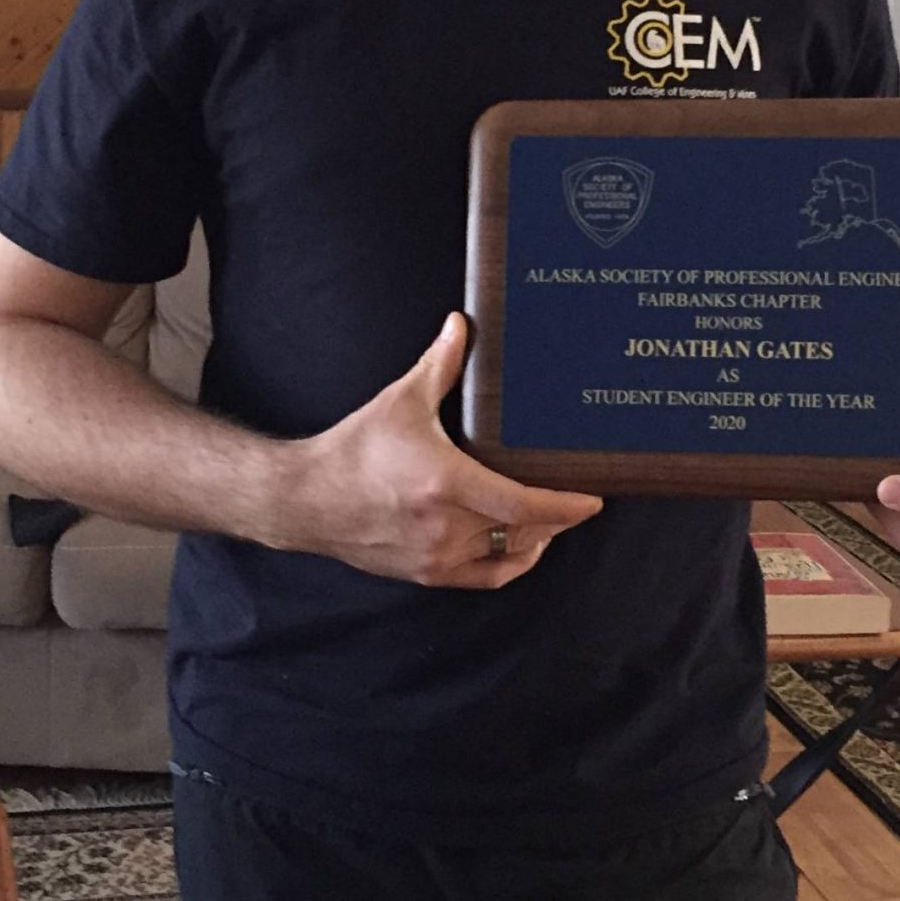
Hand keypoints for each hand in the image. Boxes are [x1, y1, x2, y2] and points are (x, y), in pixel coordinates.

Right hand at [282, 312, 603, 587]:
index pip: (523, 506)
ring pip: (506, 555)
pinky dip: (509, 563)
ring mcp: (436, 555)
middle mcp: (445, 527)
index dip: (564, 507)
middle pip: (523, 532)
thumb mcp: (401, 401)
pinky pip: (484, 577)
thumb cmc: (354, 450)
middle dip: (556, 518)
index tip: (592, 500)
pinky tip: (522, 545)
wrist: (307, 499)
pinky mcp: (426, 572)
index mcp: (446, 484)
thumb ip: (439, 364)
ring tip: (552, 517)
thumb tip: (461, 324)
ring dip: (535, 538)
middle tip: (576, 498)